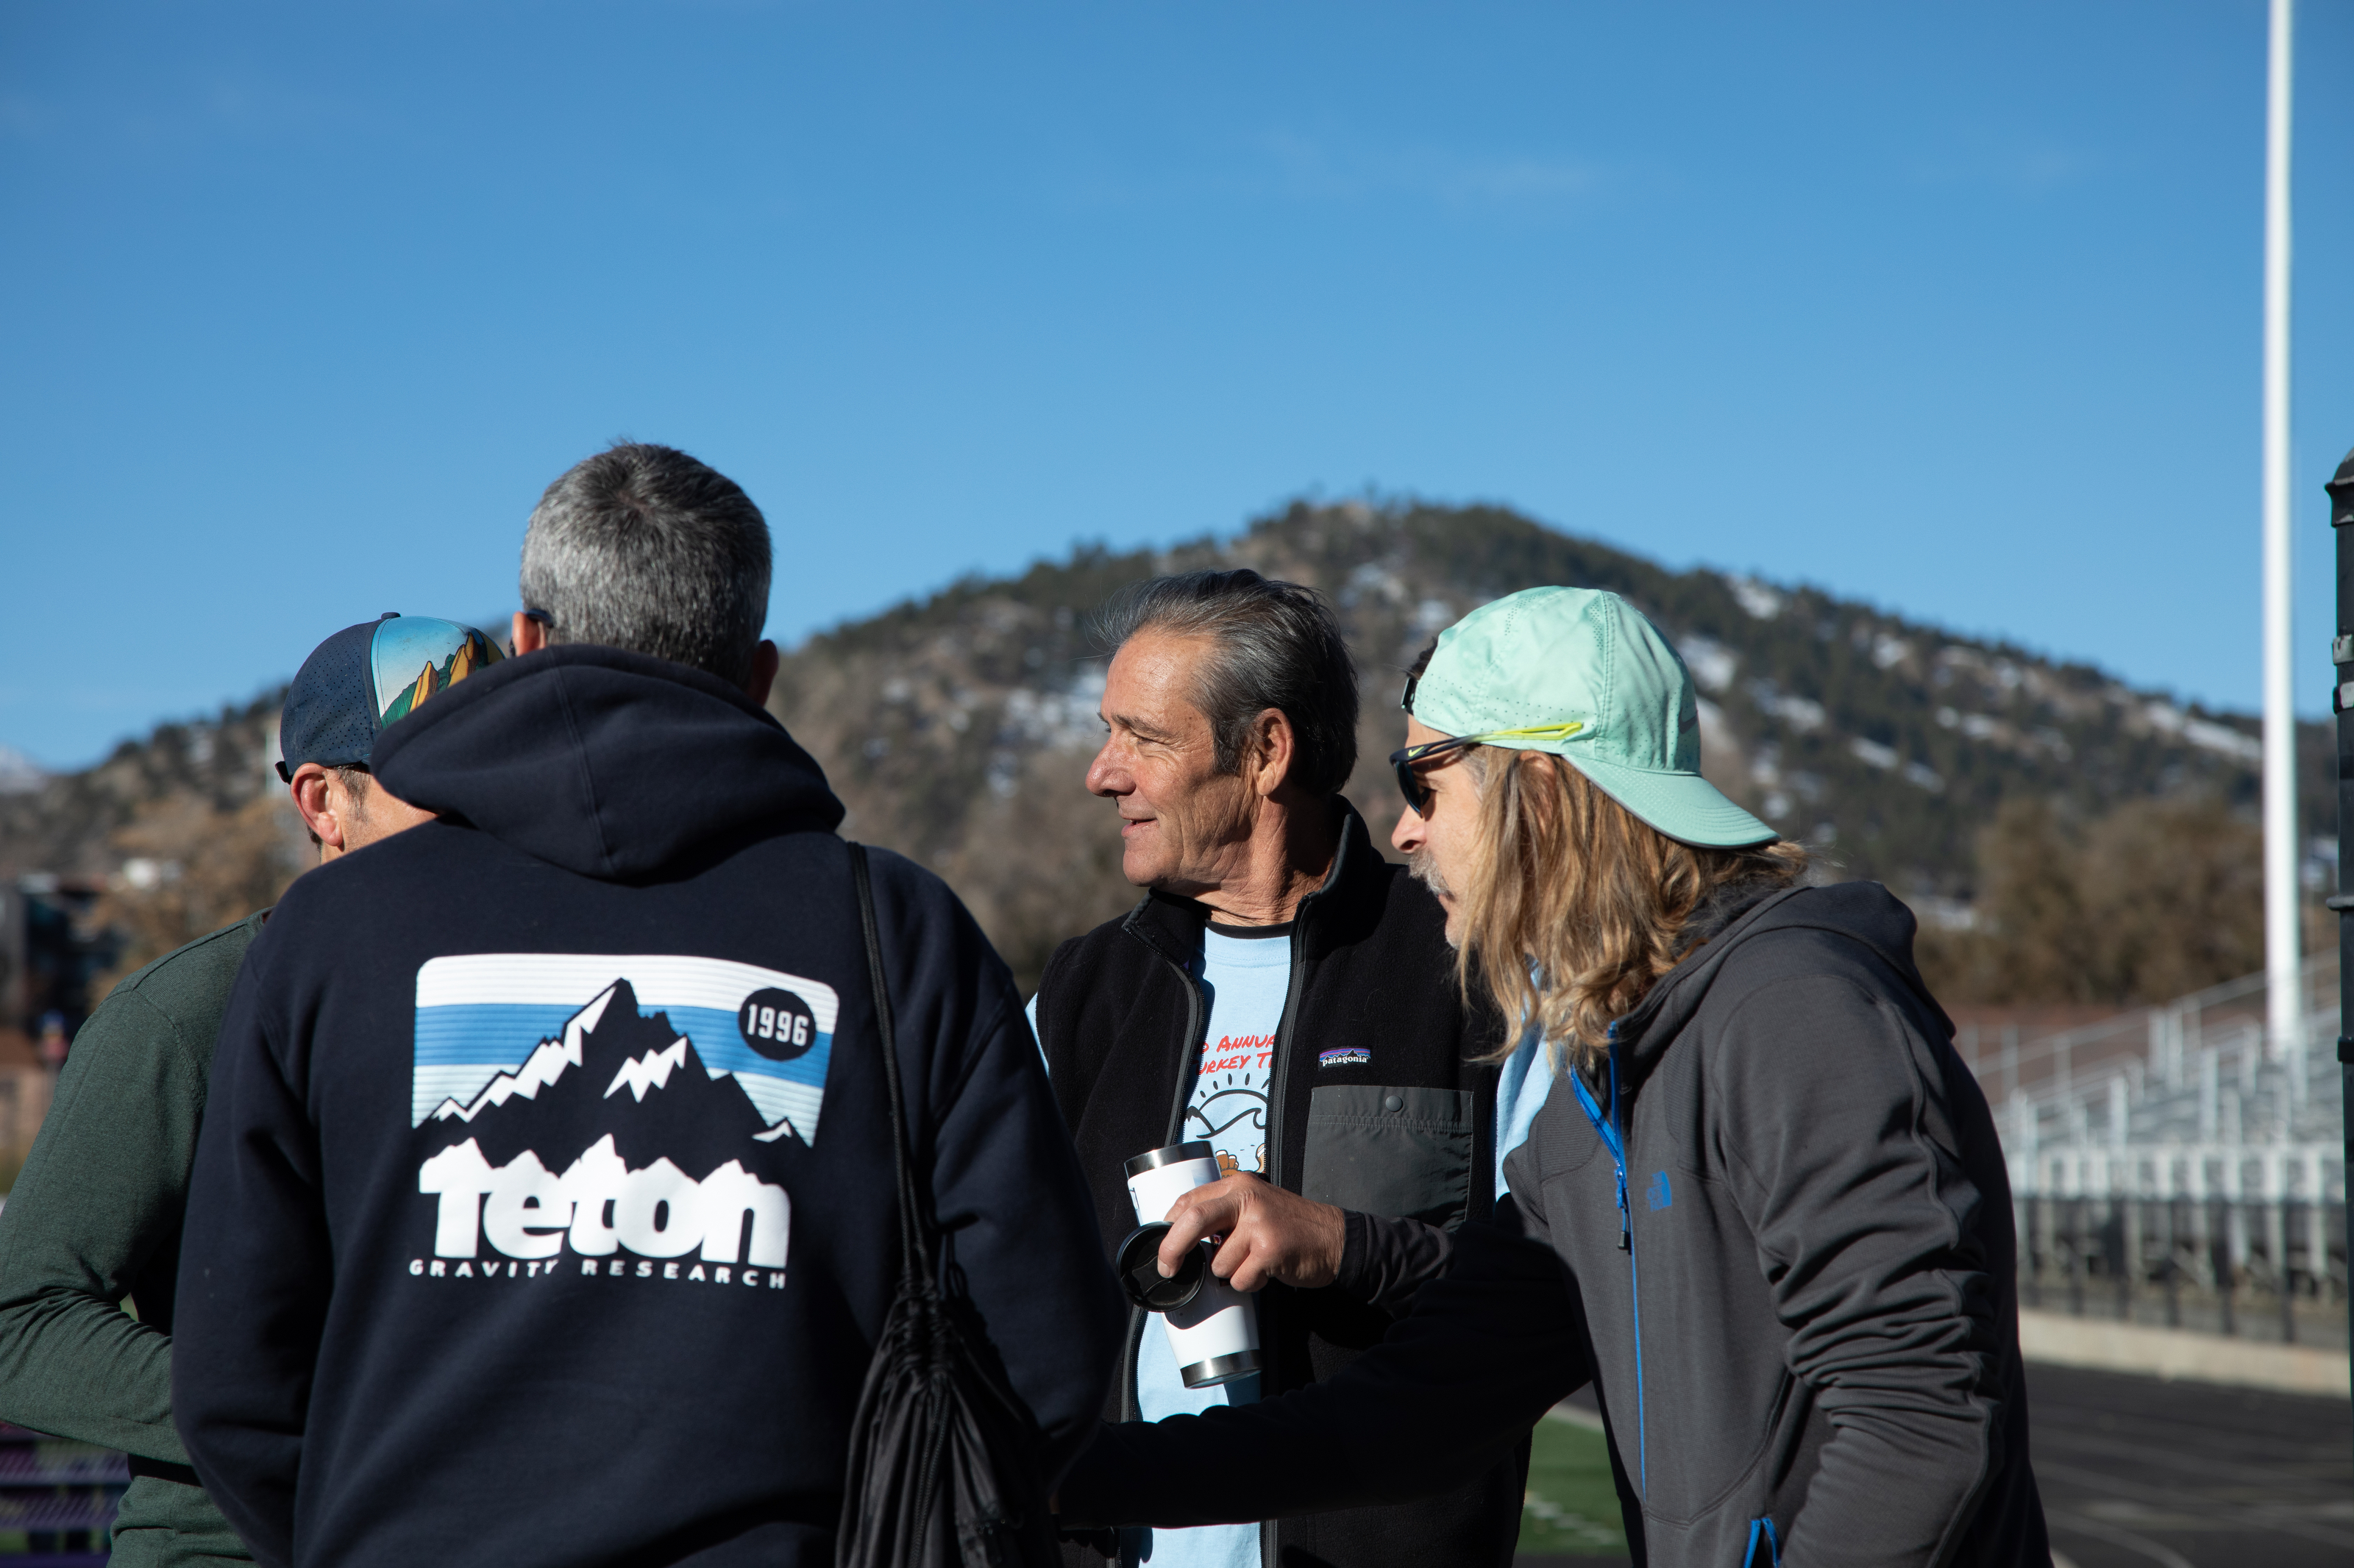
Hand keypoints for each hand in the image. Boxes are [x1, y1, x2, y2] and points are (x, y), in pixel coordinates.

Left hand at [1157, 1174, 1345, 1291]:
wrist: (1335, 1238)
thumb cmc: (1291, 1227)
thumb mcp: (1256, 1206)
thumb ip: (1223, 1215)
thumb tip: (1180, 1239)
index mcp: (1238, 1185)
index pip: (1189, 1200)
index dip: (1168, 1226)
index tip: (1163, 1248)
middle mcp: (1247, 1198)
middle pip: (1193, 1221)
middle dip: (1172, 1249)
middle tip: (1168, 1269)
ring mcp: (1259, 1223)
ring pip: (1219, 1263)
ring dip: (1232, 1273)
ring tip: (1256, 1262)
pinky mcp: (1270, 1249)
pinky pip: (1240, 1280)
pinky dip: (1250, 1283)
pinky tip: (1268, 1270)